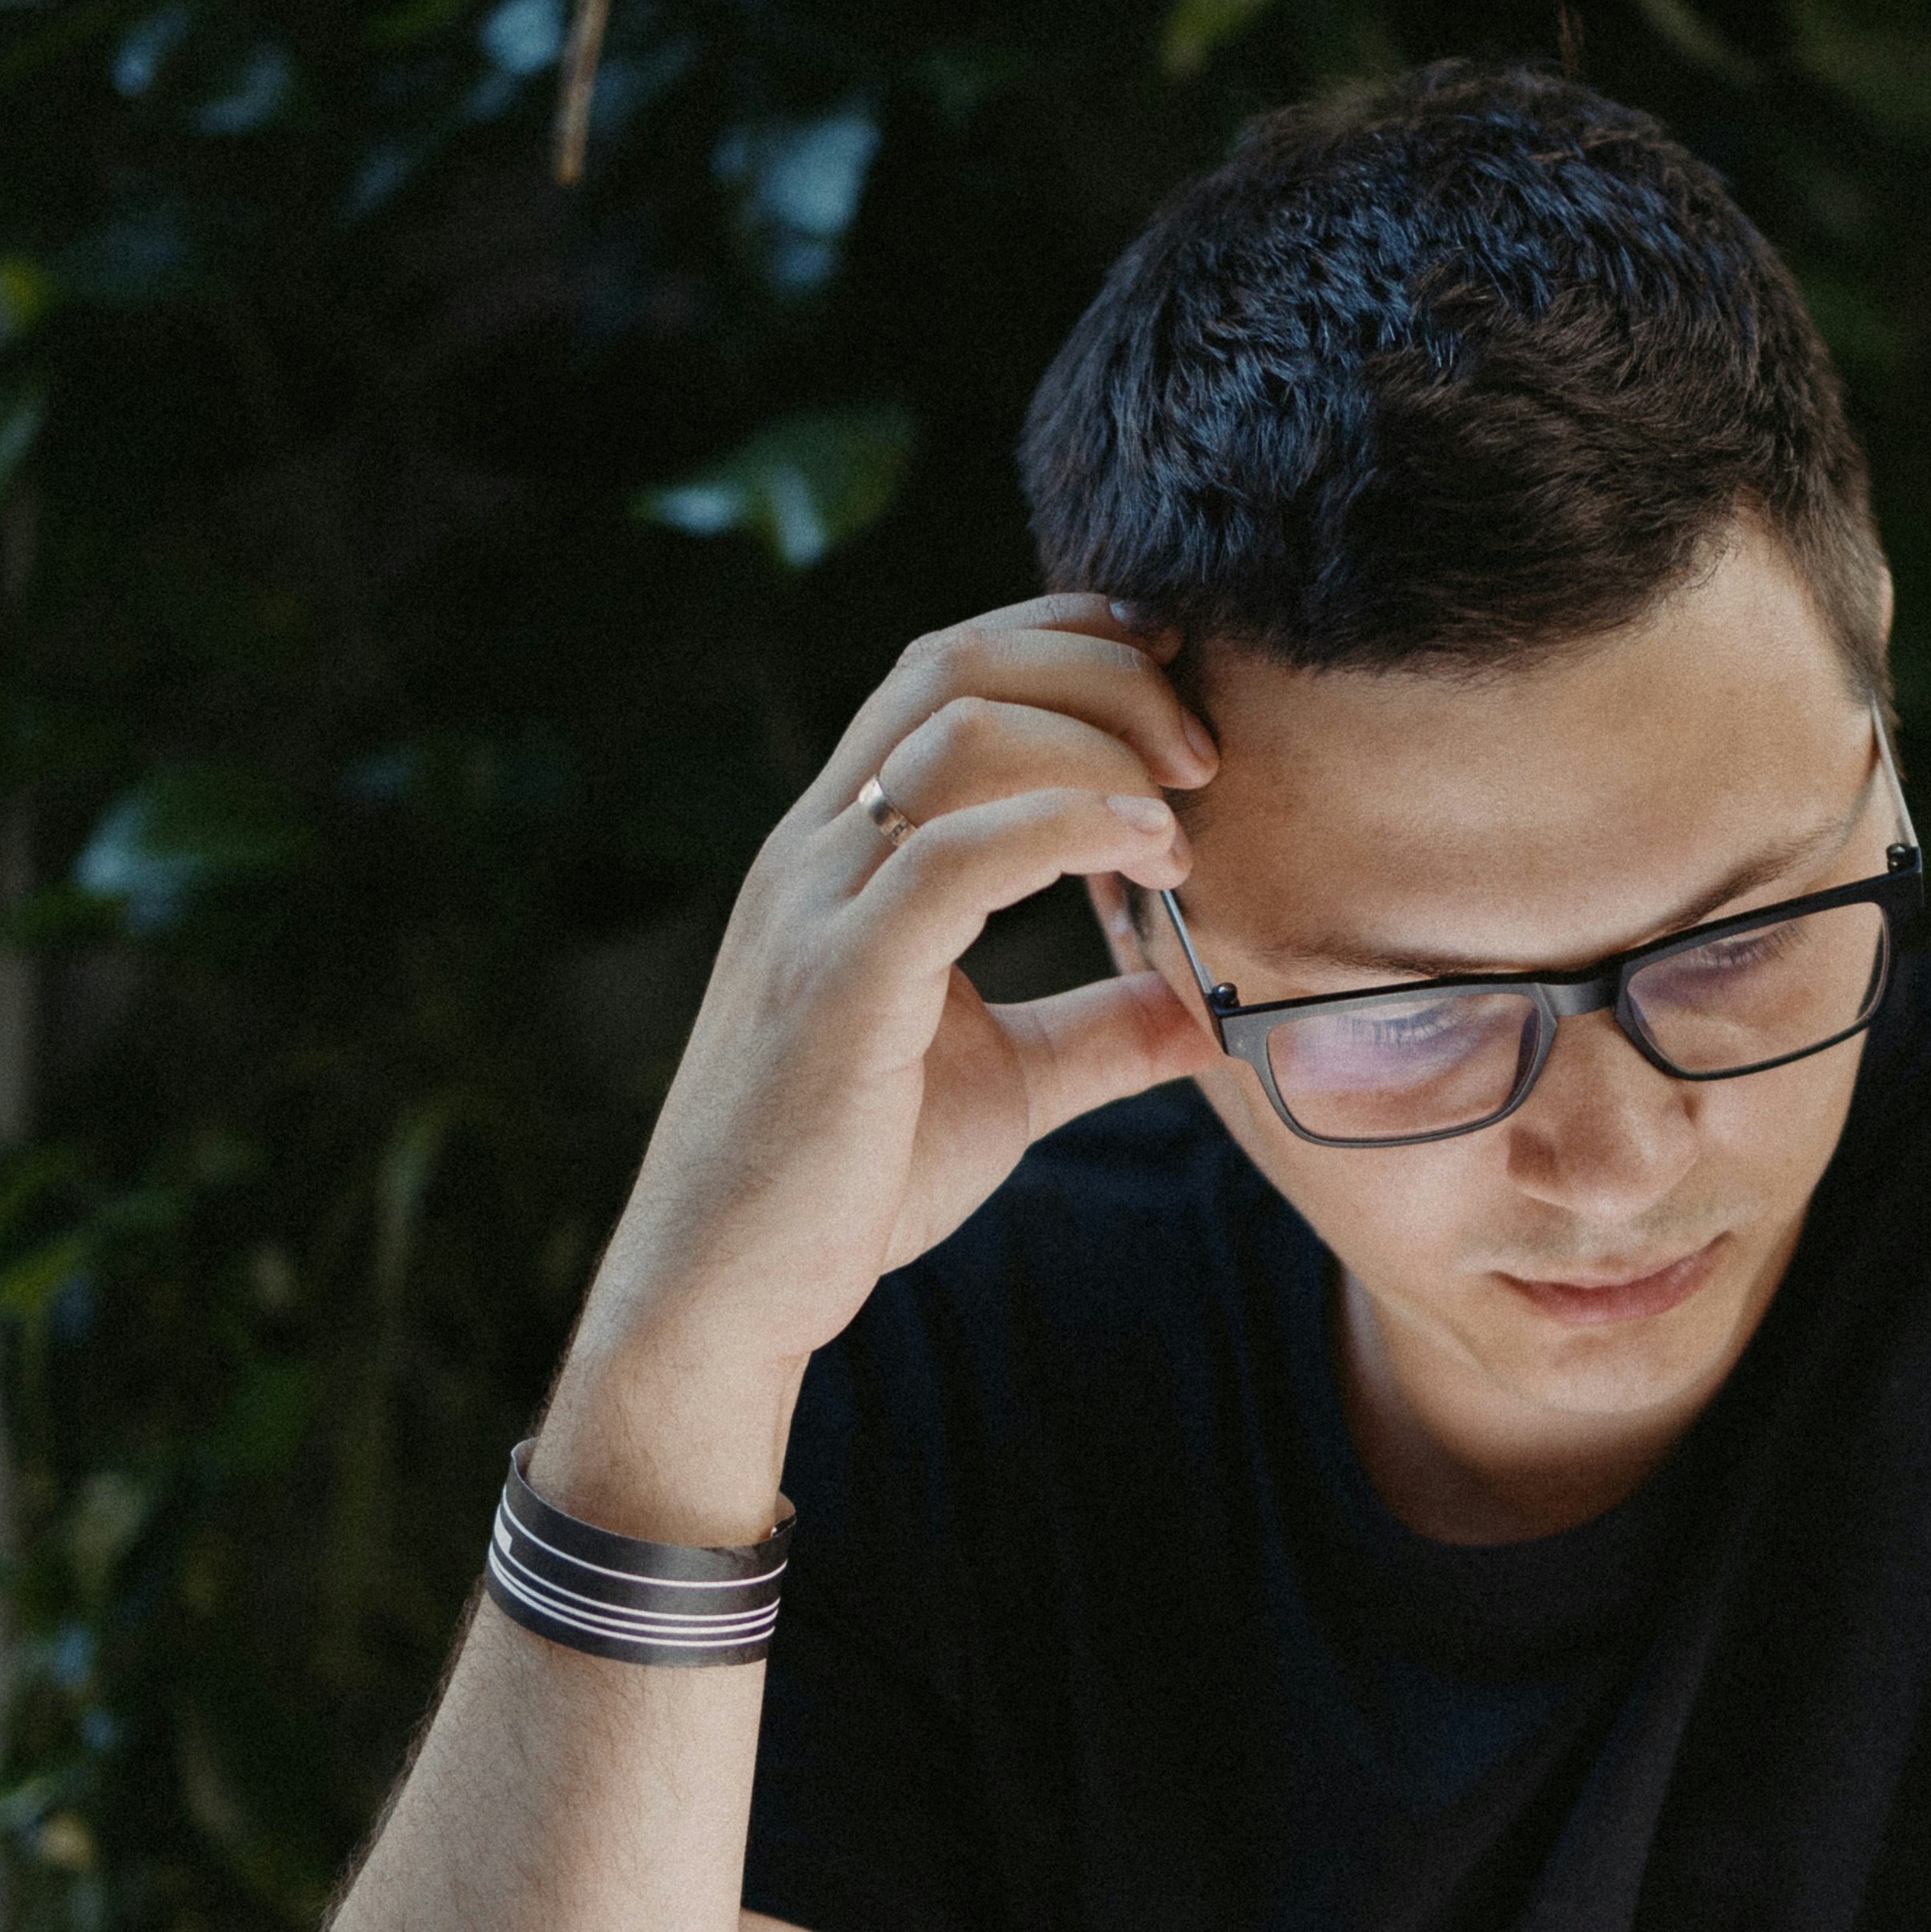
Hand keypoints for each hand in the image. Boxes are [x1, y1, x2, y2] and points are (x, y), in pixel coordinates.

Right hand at [541, 596, 1216, 1534]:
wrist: (728, 1293)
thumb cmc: (851, 1185)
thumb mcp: (1005, 1084)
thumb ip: (1095, 1032)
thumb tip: (1202, 1008)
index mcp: (845, 854)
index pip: (944, 674)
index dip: (1063, 638)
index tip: (1171, 668)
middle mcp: (818, 853)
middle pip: (954, 667)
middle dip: (1096, 669)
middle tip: (1201, 746)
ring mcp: (820, 907)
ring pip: (956, 734)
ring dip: (1096, 740)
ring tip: (1186, 803)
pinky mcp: (839, 980)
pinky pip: (955, 852)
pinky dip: (1069, 823)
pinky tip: (1147, 850)